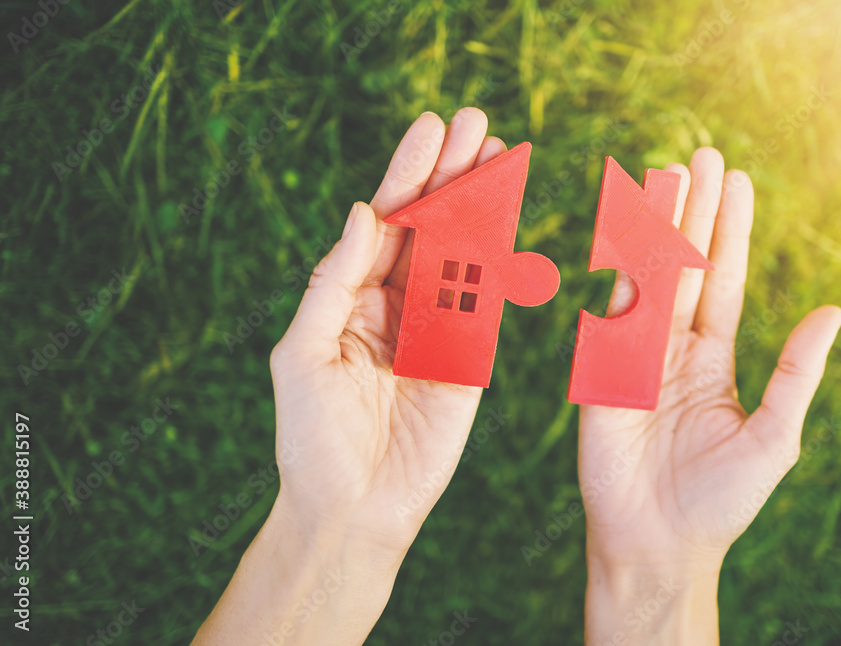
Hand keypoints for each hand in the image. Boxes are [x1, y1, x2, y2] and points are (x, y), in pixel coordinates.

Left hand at [268, 107, 507, 551]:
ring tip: (501, 155)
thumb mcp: (304, 351)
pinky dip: (502, 263)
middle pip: (429, 226)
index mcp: (351, 295)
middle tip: (477, 124)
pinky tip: (513, 220)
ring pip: (463, 255)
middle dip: (453, 174)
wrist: (354, 508)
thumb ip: (333, 282)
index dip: (409, 173)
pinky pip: (488, 303)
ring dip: (483, 206)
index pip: (385, 222)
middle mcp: (396, 303)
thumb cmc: (311, 435)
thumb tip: (364, 212)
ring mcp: (437, 328)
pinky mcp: (471, 358)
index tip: (431, 128)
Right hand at [578, 148, 840, 643]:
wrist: (657, 544)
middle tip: (701, 155)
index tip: (736, 182)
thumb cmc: (719, 501)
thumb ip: (796, 373)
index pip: (722, 281)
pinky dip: (613, 273)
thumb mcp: (773, 437)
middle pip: (685, 266)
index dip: (730, 231)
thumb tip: (832, 310)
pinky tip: (620, 232)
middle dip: (693, 212)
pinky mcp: (600, 374)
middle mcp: (671, 350)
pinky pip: (607, 316)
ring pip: (645, 279)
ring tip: (663, 174)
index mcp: (710, 360)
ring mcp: (632, 358)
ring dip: (654, 228)